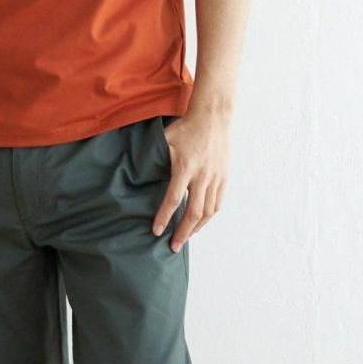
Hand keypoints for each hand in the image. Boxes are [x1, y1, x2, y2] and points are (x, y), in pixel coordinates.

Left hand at [152, 113, 230, 251]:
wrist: (212, 117)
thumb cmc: (185, 127)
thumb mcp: (165, 141)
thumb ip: (155, 160)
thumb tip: (138, 176)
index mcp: (185, 167)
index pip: (173, 199)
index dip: (164, 217)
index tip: (156, 232)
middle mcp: (202, 175)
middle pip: (194, 213)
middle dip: (183, 233)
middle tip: (174, 247)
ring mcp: (215, 178)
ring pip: (208, 212)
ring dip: (196, 228)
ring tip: (186, 238)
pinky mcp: (224, 177)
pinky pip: (218, 203)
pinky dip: (209, 217)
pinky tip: (200, 223)